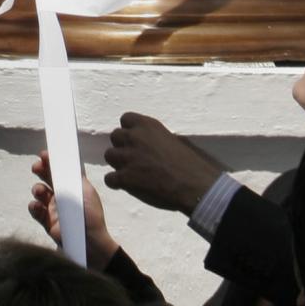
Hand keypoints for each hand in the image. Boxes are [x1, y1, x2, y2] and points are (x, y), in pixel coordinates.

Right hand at [28, 150, 118, 270]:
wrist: (90, 243)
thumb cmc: (91, 215)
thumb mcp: (86, 192)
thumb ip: (75, 176)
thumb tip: (66, 159)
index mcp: (72, 186)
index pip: (60, 170)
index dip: (52, 161)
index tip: (44, 155)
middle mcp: (62, 195)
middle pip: (47, 178)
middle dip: (40, 170)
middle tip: (36, 167)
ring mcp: (54, 208)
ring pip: (40, 193)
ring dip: (37, 189)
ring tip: (40, 191)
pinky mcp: (48, 222)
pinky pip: (36, 211)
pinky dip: (33, 207)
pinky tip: (36, 206)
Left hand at [103, 113, 222, 215]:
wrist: (194, 184)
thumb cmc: (191, 162)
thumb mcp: (173, 139)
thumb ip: (155, 138)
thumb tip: (149, 144)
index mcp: (147, 125)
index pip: (126, 119)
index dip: (129, 131)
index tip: (136, 141)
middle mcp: (134, 137)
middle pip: (115, 137)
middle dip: (123, 146)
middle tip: (134, 158)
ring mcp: (128, 157)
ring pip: (109, 156)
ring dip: (118, 163)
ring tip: (131, 172)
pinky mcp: (125, 178)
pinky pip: (109, 179)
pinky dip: (116, 183)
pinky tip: (127, 186)